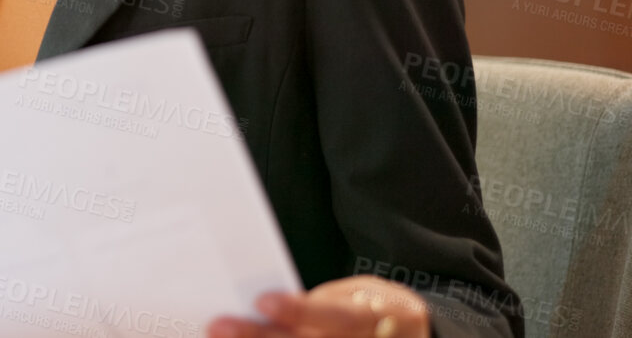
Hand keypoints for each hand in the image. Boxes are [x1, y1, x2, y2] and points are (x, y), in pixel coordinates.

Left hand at [208, 276, 430, 337]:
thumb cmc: (371, 310)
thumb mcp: (356, 297)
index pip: (337, 316)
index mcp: (372, 318)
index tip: (262, 300)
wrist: (412, 335)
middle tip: (220, 325)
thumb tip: (261, 306)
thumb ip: (318, 308)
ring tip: (221, 337)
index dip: (300, 311)